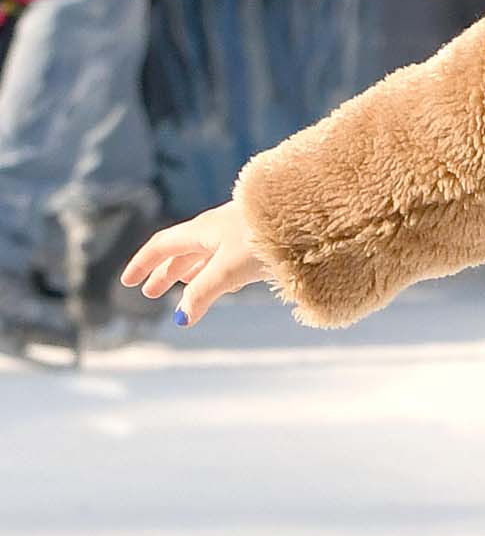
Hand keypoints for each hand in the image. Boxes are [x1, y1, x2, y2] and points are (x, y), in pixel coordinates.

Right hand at [120, 200, 265, 324]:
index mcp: (201, 230)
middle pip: (181, 252)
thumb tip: (182, 318)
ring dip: (189, 272)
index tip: (128, 282)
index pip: (162, 246)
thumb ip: (203, 292)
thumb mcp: (228, 270)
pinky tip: (221, 280)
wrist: (305, 217)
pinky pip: (226, 258)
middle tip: (150, 293)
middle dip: (164, 273)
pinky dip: (214, 271)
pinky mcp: (256, 243)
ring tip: (181, 287)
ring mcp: (236, 235)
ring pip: (204, 255)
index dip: (143, 264)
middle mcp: (215, 229)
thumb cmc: (262, 238)